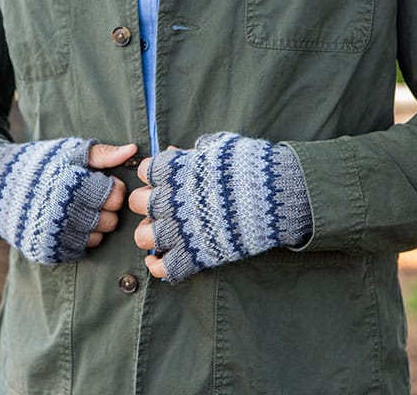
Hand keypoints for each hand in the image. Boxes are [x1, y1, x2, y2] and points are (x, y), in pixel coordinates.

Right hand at [0, 138, 136, 262]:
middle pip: (109, 221)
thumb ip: (102, 153)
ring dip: (93, 226)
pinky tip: (67, 224)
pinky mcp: (45, 250)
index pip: (114, 196)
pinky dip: (78, 240)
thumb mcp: (69, 151)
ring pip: (96, 238)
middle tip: (91, 199)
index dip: (113, 189)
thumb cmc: (40, 165)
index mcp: (70, 184)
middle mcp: (60, 212)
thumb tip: (133, 150)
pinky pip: (78, 251)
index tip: (101, 183)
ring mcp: (52, 234)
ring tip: (78, 211)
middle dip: (106, 210)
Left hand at [128, 132, 311, 282]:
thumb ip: (195, 150)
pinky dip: (160, 266)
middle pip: (137, 202)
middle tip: (166, 205)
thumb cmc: (253, 167)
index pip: (145, 170)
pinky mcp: (195, 256)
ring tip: (165, 231)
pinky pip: (164, 268)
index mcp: (175, 170)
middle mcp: (171, 200)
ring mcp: (181, 230)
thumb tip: (175, 151)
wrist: (279, 196)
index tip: (168, 178)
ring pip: (143, 236)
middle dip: (149, 202)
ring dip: (151, 233)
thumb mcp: (223, 148)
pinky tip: (163, 259)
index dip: (155, 174)